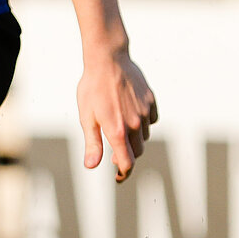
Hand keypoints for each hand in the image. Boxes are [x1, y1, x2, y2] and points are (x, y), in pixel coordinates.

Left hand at [77, 48, 157, 180]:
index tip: (118, 177)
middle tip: (114, 155)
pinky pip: (151, 120)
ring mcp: (145, 112)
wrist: (108, 60)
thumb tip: (91, 166)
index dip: (123, 173)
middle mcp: (135, 124)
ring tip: (119, 129)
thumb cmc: (92, 89)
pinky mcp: (151, 102)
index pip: (127, 162)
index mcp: (117, 131)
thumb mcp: (86, 118)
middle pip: (137, 151)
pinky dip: (143, 123)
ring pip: (144, 136)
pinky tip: (131, 116)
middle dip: (127, 156)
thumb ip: (92, 144)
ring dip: (134, 139)